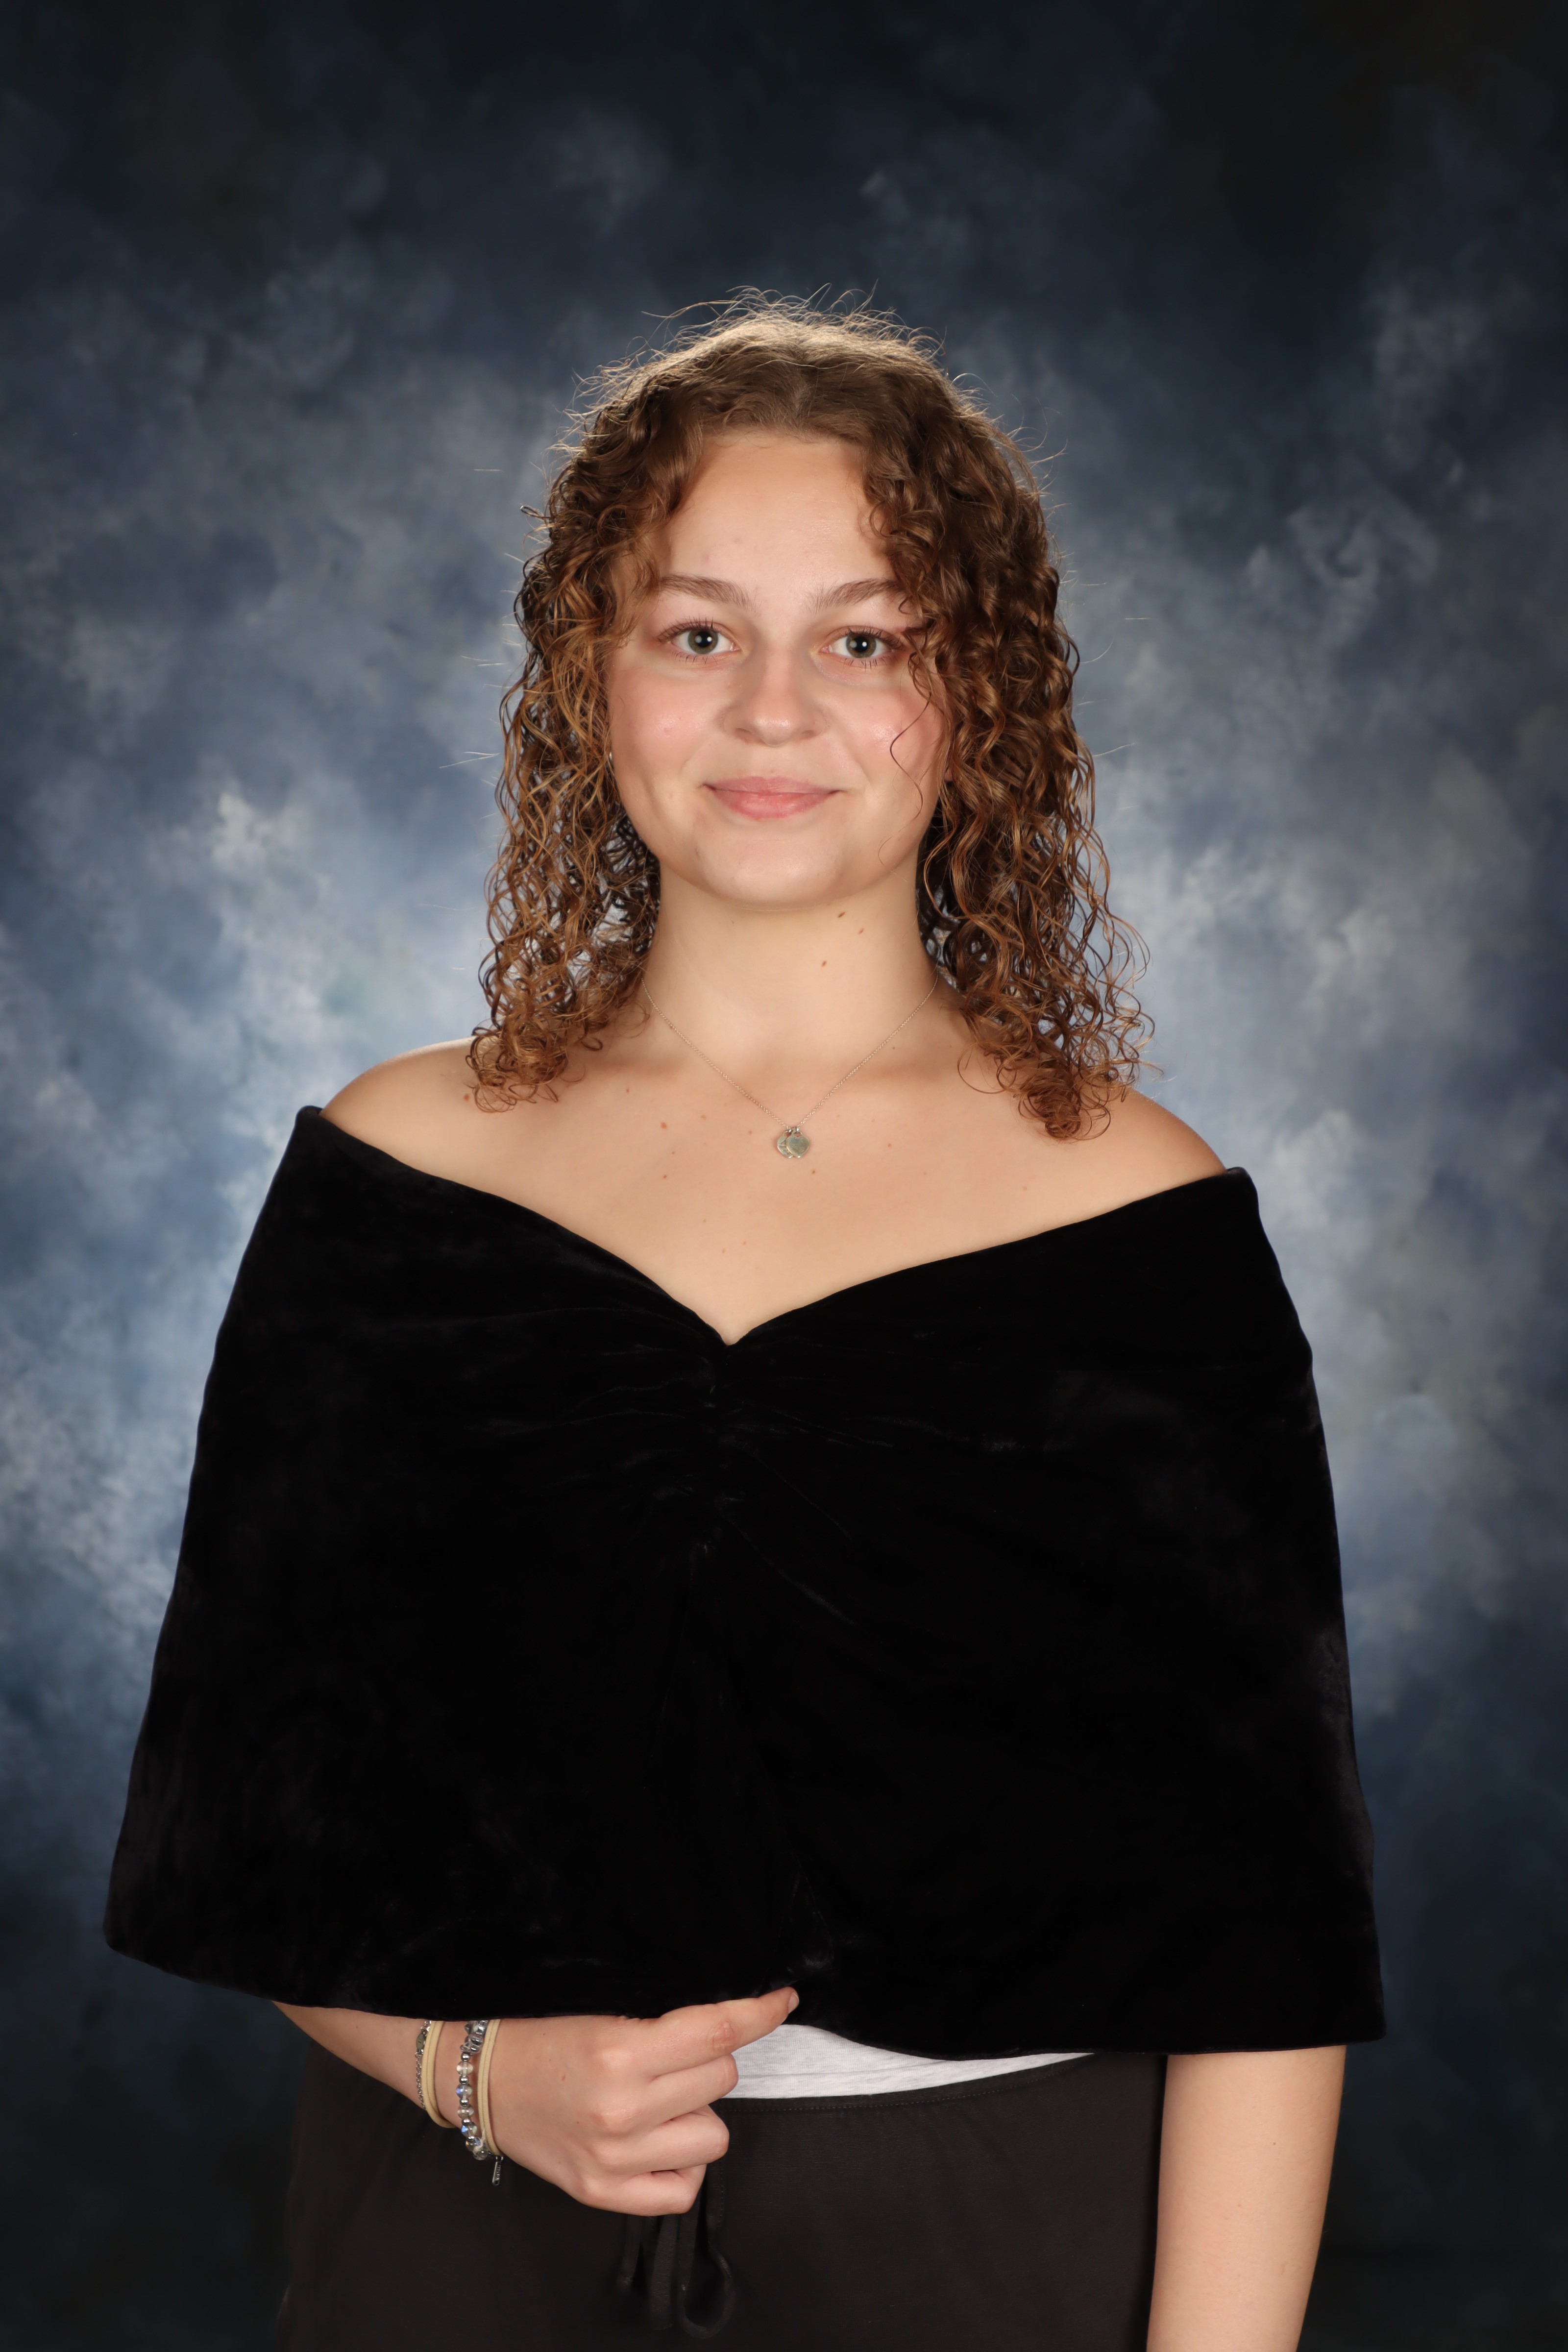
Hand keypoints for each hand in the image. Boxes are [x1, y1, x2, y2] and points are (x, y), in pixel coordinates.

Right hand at [447, 1988, 796, 2214]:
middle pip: (722, 2078)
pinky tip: (661, 2139)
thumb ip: (664, 2021)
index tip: (782, 1999)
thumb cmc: (542, 2035)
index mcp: (620, 2052)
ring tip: (662, 2097)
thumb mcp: (603, 2011)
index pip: (719, 2031)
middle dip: (710, 2060)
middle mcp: (622, 2110)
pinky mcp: (603, 2193)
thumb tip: (730, 2019)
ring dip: (699, 2111)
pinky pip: (684, 2188)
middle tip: (673, 2053)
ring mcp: (614, 2159)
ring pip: (715, 2134)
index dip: (760, 2011)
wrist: (482, 2080)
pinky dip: (685, 2162)